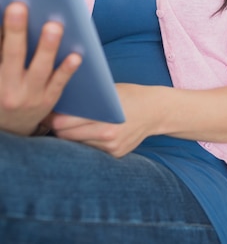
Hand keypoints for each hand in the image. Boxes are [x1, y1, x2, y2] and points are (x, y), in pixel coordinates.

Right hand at [0, 2, 81, 135]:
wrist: (12, 128)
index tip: (6, 8)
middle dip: (15, 31)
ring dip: (46, 47)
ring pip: (39, 69)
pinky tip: (76, 55)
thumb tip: (6, 20)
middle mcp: (8, 88)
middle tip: (19, 7)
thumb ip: (2, 50)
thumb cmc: (3, 89)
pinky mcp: (48, 100)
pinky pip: (58, 83)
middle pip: (13, 55)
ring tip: (53, 26)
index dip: (1, 32)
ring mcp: (29, 95)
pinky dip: (66, 70)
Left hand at [48, 83, 162, 156]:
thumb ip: (90, 99)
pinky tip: (85, 133)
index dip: (54, 119)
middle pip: (68, 137)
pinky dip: (86, 141)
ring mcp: (112, 148)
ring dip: (71, 136)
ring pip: (78, 145)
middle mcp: (108, 136)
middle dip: (58, 128)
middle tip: (52, 119)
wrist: (157, 110)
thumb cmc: (132, 95)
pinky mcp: (116, 155)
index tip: (48, 113)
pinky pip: (92, 149)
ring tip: (66, 126)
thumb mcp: (111, 91)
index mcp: (105, 119)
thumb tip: (63, 101)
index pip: (66, 124)